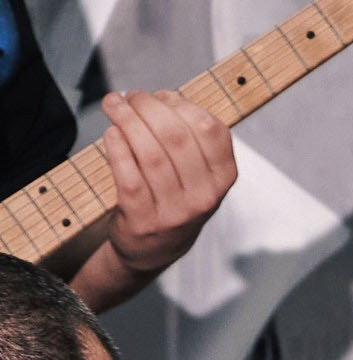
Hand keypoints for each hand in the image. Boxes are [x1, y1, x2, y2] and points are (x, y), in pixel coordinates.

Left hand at [70, 91, 235, 307]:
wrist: (153, 250)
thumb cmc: (173, 198)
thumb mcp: (198, 173)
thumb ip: (190, 136)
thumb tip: (162, 97)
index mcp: (222, 179)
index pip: (209, 127)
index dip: (180, 103)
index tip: (160, 97)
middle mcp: (203, 198)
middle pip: (175, 134)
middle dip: (146, 105)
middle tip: (129, 97)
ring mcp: (174, 213)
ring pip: (149, 151)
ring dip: (126, 118)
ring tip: (114, 105)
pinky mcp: (143, 220)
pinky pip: (127, 173)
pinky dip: (116, 145)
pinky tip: (111, 134)